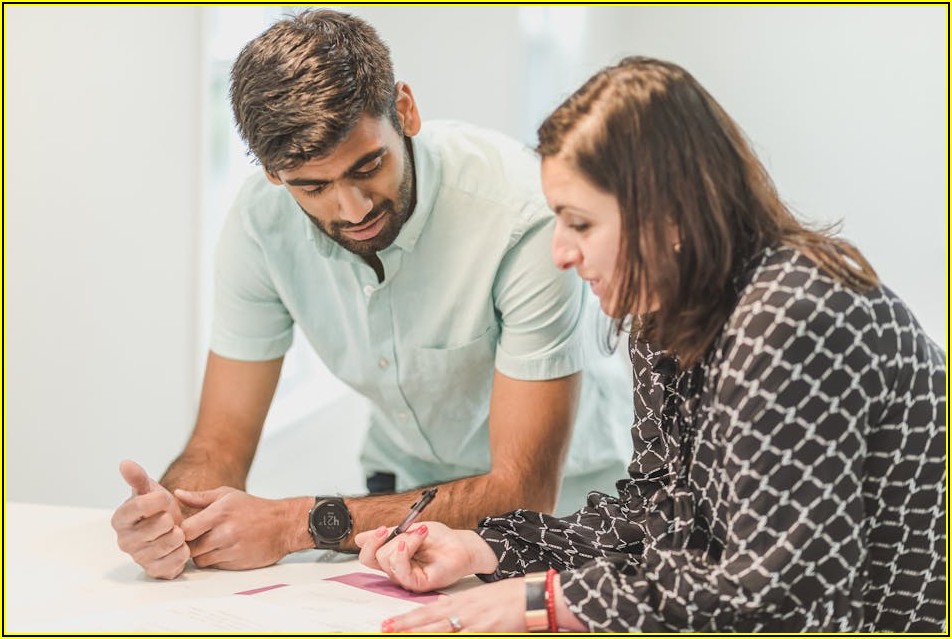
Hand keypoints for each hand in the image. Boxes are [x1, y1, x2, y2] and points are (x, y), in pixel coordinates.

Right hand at [111, 459, 188, 579]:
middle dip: (170, 519)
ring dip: (179, 535)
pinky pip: (174, 561)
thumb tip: (125, 463)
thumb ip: (137, 478)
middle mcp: (125, 541)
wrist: (172, 529)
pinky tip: (180, 546)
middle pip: (159, 525)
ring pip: (169, 542)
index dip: (157, 501)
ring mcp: (139, 558)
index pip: (139, 506)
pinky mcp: (154, 570)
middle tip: (170, 519)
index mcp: (120, 519)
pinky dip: (182, 552)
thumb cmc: (158, 509)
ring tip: (176, 531)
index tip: (164, 499)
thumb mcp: (149, 489)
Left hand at [175, 486, 295, 569]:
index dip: (181, 531)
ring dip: (201, 554)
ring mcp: (231, 550)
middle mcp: (225, 533)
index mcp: (220, 513)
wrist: (283, 525)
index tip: (184, 528)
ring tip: (210, 543)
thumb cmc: (254, 508)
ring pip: (200, 560)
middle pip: (190, 548)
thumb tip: (177, 494)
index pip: (186, 530)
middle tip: (195, 538)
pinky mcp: (237, 564)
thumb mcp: (228, 495)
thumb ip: (200, 497)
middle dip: (189, 544)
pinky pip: (214, 566)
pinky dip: (214, 560)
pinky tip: (222, 550)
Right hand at [355, 521, 496, 591]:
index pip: (369, 556)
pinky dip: (403, 553)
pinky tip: (412, 542)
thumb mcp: (411, 530)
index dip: (369, 542)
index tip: (381, 529)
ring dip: (404, 540)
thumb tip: (359, 538)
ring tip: (422, 533)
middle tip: (401, 529)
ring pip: (386, 560)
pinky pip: (401, 571)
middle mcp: (397, 568)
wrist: (463, 546)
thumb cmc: (441, 539)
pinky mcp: (417, 583)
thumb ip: (388, 535)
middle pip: (372, 558)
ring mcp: (406, 577)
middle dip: (385, 538)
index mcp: (393, 556)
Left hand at [381, 578, 527, 632]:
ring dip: (423, 635)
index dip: (407, 619)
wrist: (533, 597)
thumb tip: (444, 613)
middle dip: (406, 629)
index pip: (428, 611)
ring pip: (442, 632)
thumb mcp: (479, 598)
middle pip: (430, 623)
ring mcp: (474, 625)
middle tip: (385, 631)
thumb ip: (461, 607)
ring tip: (403, 636)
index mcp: (461, 601)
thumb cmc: (509, 597)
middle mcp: (464, 612)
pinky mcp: (486, 633)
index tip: (389, 624)